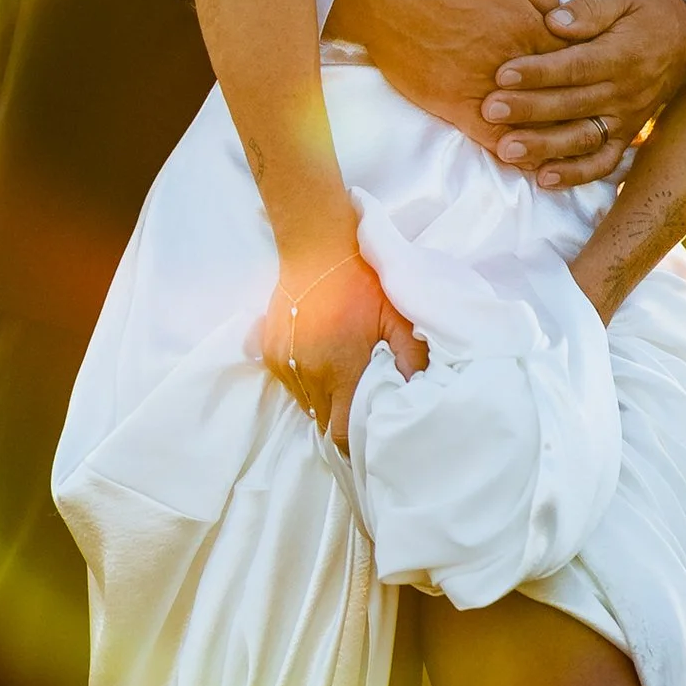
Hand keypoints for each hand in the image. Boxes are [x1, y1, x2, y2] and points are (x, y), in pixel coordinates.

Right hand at [270, 250, 427, 450]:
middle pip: (322, 419)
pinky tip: (321, 357)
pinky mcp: (268, 350)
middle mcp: (308, 373)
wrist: (317, 245)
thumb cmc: (363, 282)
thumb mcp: (398, 317)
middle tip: (358, 405)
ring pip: (304, 401)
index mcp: (340, 370)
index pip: (340, 432)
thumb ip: (412, 359)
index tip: (367, 436)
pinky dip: (304, 378)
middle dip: (339, 418)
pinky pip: (288, 380)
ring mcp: (283, 362)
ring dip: (322, 397)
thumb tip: (417, 395)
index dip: (354, 440)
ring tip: (340, 376)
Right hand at [330, 0, 566, 138]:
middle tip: (584, 115)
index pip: (575, 58)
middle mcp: (512, 62)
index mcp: (528, 24)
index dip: (585, 68)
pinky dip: (511, 150)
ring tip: (562, 145)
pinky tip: (524, 157)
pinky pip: (492, 138)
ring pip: (530, 124)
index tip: (588, 74)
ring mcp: (483, 87)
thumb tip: (559, 10)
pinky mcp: (454, 106)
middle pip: (559, 96)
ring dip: (548, 136)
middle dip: (575, 107)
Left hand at [481, 0, 685, 185]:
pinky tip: (544, 178)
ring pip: (583, 138)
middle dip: (528, 110)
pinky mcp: (627, 135)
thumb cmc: (645, 11)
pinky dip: (576, 174)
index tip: (502, 74)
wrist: (685, 36)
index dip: (538, 72)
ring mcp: (626, 118)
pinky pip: (604, 161)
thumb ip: (589, 9)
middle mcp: (624, 91)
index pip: (574, 67)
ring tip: (507, 150)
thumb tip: (553, 19)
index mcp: (620, 55)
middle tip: (490, 111)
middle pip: (571, 104)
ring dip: (544, 147)